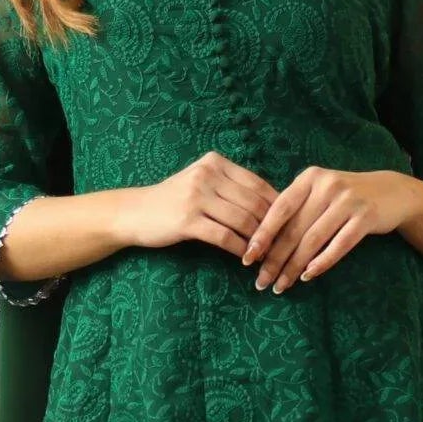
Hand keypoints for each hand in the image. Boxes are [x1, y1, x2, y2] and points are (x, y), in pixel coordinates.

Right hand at [121, 151, 278, 260]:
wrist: (134, 212)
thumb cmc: (173, 200)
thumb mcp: (201, 182)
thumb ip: (230, 187)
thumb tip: (272, 204)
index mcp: (215, 162)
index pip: (257, 184)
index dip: (277, 206)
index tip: (288, 224)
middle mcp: (207, 175)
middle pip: (254, 203)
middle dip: (272, 226)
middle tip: (282, 245)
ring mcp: (196, 197)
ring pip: (243, 220)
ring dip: (258, 241)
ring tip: (266, 254)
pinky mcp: (187, 220)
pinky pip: (225, 237)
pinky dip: (240, 250)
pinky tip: (246, 259)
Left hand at [242, 168, 419, 290]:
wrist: (392, 192)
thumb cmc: (346, 196)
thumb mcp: (319, 192)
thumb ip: (295, 208)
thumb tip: (261, 241)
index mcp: (309, 178)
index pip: (279, 209)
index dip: (262, 235)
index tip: (247, 258)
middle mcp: (327, 186)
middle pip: (294, 229)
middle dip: (275, 259)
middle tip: (261, 281)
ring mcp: (348, 201)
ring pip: (313, 240)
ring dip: (294, 266)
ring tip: (281, 285)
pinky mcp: (366, 217)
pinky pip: (339, 245)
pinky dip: (322, 262)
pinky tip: (308, 276)